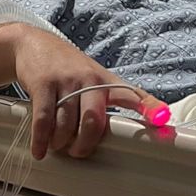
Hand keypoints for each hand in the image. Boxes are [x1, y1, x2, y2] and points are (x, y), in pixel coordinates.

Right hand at [0, 25, 164, 159]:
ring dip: (61, 143)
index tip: (162, 121)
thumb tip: (128, 128)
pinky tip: (40, 150)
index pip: (133, 95)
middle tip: (78, 152)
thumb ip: (110, 100)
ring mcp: (65, 81)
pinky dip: (41, 139)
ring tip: (57, 146)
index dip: (149, 108)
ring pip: (66, 124)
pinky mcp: (43, 84)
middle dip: (85, 143)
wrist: (33, 44)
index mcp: (106, 81)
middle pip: (94, 120)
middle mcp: (89, 80)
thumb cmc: (67, 67)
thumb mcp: (93, 76)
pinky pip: (44, 119)